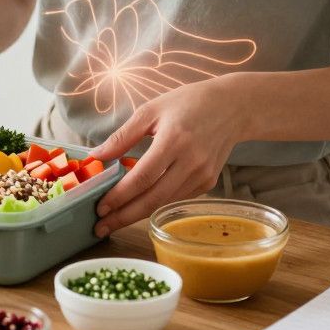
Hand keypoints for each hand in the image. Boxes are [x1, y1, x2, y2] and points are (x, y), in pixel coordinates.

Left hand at [88, 74, 251, 236]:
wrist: (233, 107)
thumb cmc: (188, 103)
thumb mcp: (151, 111)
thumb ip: (122, 136)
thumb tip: (96, 156)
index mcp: (174, 140)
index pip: (143, 177)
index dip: (120, 195)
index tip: (100, 207)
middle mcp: (191, 162)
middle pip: (153, 198)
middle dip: (124, 216)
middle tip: (100, 227)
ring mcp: (203, 175)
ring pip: (164, 202)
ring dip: (137, 214)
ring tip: (113, 220)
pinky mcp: (208, 182)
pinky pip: (176, 198)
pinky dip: (155, 203)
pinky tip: (137, 205)